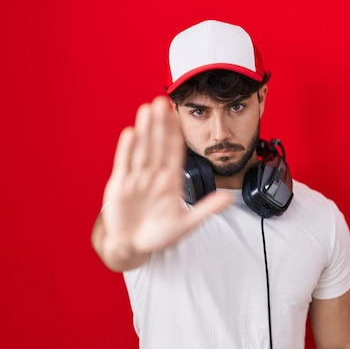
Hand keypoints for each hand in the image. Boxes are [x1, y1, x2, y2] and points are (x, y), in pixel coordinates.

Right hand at [99, 96, 232, 269]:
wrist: (134, 247)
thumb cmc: (159, 235)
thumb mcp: (187, 224)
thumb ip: (206, 209)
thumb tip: (229, 198)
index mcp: (170, 181)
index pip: (174, 152)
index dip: (175, 133)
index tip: (178, 114)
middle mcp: (153, 176)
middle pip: (157, 145)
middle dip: (160, 124)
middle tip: (162, 101)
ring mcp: (137, 179)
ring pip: (142, 150)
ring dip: (144, 130)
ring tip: (147, 109)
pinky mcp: (120, 186)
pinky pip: (125, 164)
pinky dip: (127, 150)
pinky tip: (131, 133)